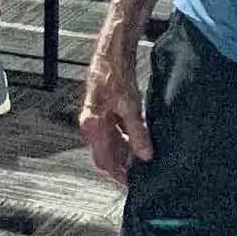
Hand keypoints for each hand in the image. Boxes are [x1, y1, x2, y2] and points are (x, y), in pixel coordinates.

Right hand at [77, 42, 153, 185]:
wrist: (113, 51)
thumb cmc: (115, 73)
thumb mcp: (130, 106)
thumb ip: (137, 132)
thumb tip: (145, 155)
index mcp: (92, 125)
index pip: (104, 160)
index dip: (118, 174)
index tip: (132, 184)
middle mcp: (91, 123)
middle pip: (105, 155)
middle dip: (121, 166)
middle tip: (140, 175)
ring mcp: (97, 118)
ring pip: (110, 144)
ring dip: (124, 153)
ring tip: (143, 158)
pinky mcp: (104, 111)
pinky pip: (114, 133)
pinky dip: (125, 140)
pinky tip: (139, 141)